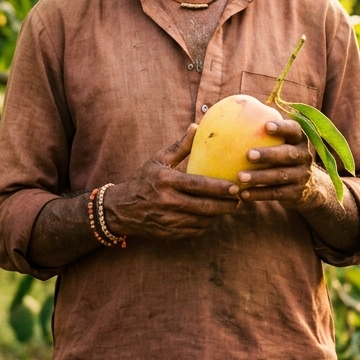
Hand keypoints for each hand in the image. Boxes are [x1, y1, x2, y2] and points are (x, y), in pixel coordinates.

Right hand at [104, 125, 240, 239]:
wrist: (120, 209)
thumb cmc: (143, 180)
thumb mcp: (158, 160)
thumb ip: (180, 146)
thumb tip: (197, 126)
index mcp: (166, 181)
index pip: (198, 185)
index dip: (219, 188)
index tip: (235, 187)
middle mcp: (166, 202)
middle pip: (204, 207)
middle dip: (225, 205)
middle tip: (239, 199)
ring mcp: (167, 220)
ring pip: (202, 220)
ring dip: (217, 215)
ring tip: (228, 206)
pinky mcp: (169, 233)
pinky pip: (194, 231)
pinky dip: (205, 224)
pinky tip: (210, 216)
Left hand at [236, 119, 329, 207]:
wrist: (307, 187)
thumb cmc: (281, 155)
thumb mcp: (280, 142)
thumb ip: (262, 130)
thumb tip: (233, 107)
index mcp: (299, 139)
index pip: (294, 130)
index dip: (282, 128)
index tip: (266, 126)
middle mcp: (305, 155)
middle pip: (288, 154)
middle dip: (269, 154)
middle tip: (248, 154)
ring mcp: (303, 175)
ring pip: (281, 176)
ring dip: (260, 177)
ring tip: (240, 177)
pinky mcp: (297, 192)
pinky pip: (277, 194)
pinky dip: (260, 194)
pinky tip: (243, 194)